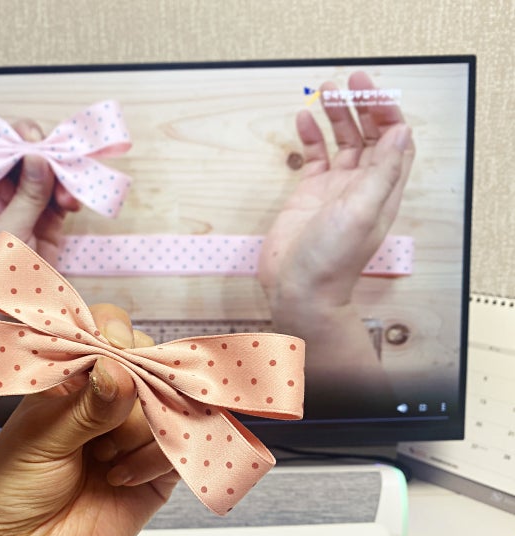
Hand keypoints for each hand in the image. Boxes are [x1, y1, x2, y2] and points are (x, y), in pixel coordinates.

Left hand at [0, 118, 80, 314]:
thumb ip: (27, 195)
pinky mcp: (46, 219)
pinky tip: (75, 204)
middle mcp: (1, 190)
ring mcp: (25, 203)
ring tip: (70, 199)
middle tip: (62, 165)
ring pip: (50, 173)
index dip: (18, 139)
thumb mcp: (6, 233)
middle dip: (48, 157)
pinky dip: (72, 195)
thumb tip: (40, 155)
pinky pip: (62, 196)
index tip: (37, 143)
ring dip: (64, 178)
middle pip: (28, 155)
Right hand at [258, 71, 414, 321]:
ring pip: (340, 142)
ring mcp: (334, 189)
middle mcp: (361, 186)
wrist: (297, 290)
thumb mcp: (361, 211)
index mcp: (382, 190)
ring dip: (336, 116)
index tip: (370, 91)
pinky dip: (309, 137)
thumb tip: (401, 131)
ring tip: (325, 92)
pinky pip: (313, 157)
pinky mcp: (308, 194)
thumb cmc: (331, 259)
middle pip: (368, 136)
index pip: (395, 141)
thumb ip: (382, 171)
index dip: (387, 113)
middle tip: (347, 81)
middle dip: (361, 106)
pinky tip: (302, 119)